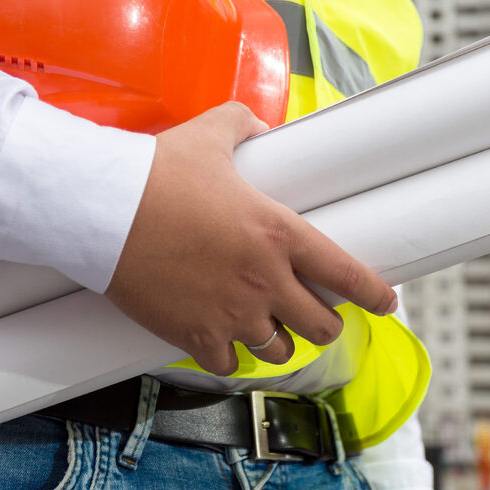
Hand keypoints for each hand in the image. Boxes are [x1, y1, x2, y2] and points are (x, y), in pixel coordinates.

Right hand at [104, 101, 397, 375]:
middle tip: (315, 316)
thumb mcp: (209, 134)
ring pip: (280, 350)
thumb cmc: (156, 172)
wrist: (105, 211)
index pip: (346, 273)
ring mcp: (232, 312)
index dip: (373, 293)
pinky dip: (229, 356)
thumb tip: (259, 126)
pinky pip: (230, 365)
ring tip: (266, 327)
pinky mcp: (195, 335)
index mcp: (279, 232)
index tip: (384, 302)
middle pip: (322, 326)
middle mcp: (265, 279)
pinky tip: (221, 341)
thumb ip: (244, 125)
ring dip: (278, 340)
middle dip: (324, 323)